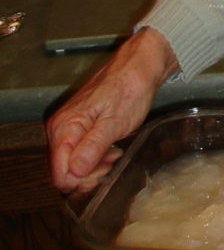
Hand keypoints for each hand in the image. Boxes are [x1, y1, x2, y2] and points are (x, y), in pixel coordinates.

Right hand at [46, 26, 178, 192]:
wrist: (137, 68)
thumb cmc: (129, 90)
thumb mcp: (115, 122)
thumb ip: (93, 147)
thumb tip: (75, 172)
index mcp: (64, 128)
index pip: (59, 173)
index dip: (79, 181)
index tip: (101, 176)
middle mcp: (60, 128)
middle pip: (63, 170)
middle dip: (86, 175)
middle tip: (110, 165)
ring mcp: (68, 127)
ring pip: (71, 163)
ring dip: (92, 166)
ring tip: (113, 155)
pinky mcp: (78, 126)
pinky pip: (78, 152)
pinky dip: (94, 156)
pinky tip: (110, 150)